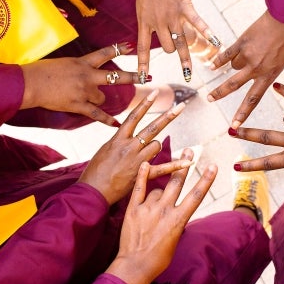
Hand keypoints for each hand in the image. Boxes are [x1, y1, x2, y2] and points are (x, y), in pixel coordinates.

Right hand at [20, 43, 141, 126]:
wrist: (30, 83)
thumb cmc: (41, 71)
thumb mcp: (63, 62)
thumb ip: (76, 66)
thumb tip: (81, 68)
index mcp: (82, 62)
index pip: (105, 53)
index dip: (119, 49)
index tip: (130, 46)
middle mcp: (87, 75)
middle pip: (116, 76)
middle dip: (132, 76)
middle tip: (147, 76)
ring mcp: (84, 91)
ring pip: (102, 98)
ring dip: (99, 100)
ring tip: (87, 100)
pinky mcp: (78, 105)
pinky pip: (96, 114)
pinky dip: (107, 120)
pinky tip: (116, 124)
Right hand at [79, 89, 186, 204]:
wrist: (93, 191)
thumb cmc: (95, 171)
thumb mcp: (104, 149)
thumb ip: (118, 139)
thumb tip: (125, 130)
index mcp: (118, 139)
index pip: (134, 116)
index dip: (145, 103)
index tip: (155, 92)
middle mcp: (129, 147)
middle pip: (152, 127)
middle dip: (168, 116)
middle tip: (181, 106)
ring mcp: (137, 160)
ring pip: (157, 145)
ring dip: (156, 147)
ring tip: (145, 156)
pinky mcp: (142, 175)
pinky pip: (163, 168)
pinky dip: (177, 165)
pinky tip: (190, 161)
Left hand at [105, 151, 216, 283]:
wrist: (135, 265)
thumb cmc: (158, 257)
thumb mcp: (175, 239)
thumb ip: (176, 220)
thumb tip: (175, 207)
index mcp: (179, 220)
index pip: (196, 195)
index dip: (206, 179)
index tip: (213, 166)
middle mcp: (165, 210)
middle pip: (177, 182)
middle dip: (184, 164)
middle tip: (189, 150)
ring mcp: (148, 208)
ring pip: (157, 189)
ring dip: (159, 192)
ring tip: (155, 209)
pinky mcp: (133, 209)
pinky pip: (139, 188)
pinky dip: (142, 175)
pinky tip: (145, 164)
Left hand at [135, 0, 219, 81]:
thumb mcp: (142, 7)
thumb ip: (149, 22)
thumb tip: (155, 33)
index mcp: (144, 23)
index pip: (142, 49)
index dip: (143, 65)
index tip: (144, 80)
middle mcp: (158, 23)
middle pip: (168, 48)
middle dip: (173, 51)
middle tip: (178, 50)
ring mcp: (172, 16)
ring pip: (180, 42)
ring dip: (185, 56)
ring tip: (188, 72)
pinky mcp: (184, 6)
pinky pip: (197, 22)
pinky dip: (207, 32)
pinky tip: (216, 43)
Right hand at [208, 11, 283, 128]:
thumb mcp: (282, 60)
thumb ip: (266, 68)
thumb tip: (247, 69)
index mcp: (269, 75)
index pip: (253, 99)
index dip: (242, 113)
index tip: (234, 125)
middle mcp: (256, 68)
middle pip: (233, 85)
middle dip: (220, 93)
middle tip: (209, 99)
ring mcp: (247, 56)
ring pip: (234, 65)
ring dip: (238, 61)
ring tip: (251, 50)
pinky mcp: (241, 43)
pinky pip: (226, 54)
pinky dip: (219, 60)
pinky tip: (212, 66)